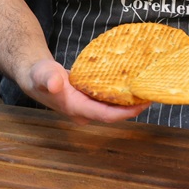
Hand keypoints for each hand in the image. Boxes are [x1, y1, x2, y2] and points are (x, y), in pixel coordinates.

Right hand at [22, 58, 150, 123]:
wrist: (34, 76)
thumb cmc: (38, 75)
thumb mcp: (42, 73)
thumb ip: (48, 78)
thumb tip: (56, 84)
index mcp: (77, 109)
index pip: (107, 115)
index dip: (127, 112)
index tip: (145, 103)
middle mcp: (85, 112)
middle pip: (115, 114)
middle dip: (134, 106)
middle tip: (154, 92)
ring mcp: (88, 108)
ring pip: (114, 107)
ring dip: (131, 101)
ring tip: (149, 88)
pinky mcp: (90, 100)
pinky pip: (110, 100)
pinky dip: (122, 94)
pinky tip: (134, 84)